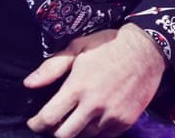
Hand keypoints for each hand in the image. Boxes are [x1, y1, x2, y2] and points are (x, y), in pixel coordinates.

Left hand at [25, 23, 165, 136]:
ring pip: (85, 137)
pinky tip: (90, 120)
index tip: (33, 123)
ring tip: (72, 120)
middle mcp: (94, 106)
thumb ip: (51, 68)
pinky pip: (105, 137)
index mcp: (77, 87)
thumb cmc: (107, 46)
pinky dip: (94, 132)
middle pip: (65, 135)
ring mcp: (112, 116)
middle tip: (52, 122)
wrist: (145, 51)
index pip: (49, 117)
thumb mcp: (75, 48)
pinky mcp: (126, 121)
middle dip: (54, 131)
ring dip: (75, 132)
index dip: (37, 124)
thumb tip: (29, 84)